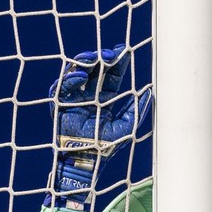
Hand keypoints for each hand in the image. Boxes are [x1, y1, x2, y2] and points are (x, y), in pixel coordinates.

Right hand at [44, 44, 151, 210]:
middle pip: (95, 70)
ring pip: (77, 73)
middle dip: (102, 58)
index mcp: (105, 99)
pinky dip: (70, 80)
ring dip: (85, 63)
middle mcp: (89, 95)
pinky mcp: (61, 104)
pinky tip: (80, 75)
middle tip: (109, 53)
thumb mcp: (127, 126)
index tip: (125, 51)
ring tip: (95, 58)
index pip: (112, 76)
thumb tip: (151, 91)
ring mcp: (75, 98)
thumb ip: (137, 109)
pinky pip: (62, 87)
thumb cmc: (107, 146)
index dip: (118, 63)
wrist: (87, 159)